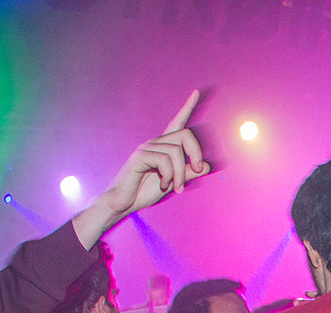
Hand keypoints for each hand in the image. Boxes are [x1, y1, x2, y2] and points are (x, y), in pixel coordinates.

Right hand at [74, 92, 208, 247]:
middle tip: (195, 173)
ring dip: (180, 175)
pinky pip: (164, 160)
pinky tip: (163, 185)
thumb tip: (205, 165)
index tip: (196, 93)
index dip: (187, 107)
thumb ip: (188, 173)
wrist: (124, 203)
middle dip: (196, 155)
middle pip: (186, 135)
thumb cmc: (145, 191)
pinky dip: (169, 176)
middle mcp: (156, 142)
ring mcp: (147, 147)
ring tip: (173, 187)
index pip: (177, 123)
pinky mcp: (140, 156)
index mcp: (164, 147)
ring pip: (177, 153)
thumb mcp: (173, 183)